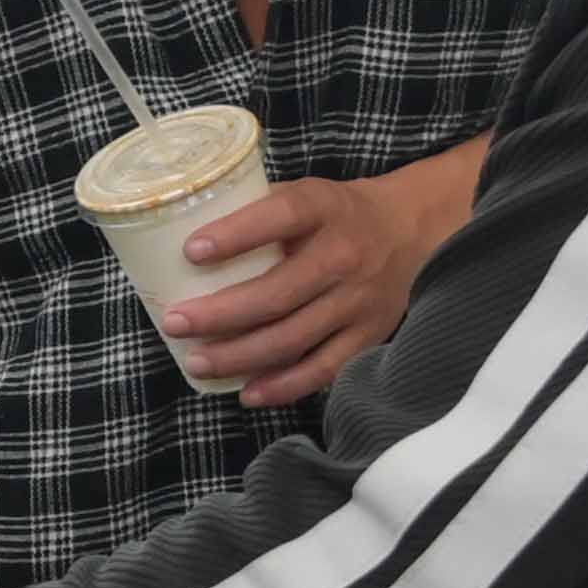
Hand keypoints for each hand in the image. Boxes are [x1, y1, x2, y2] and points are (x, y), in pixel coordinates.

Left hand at [165, 155, 471, 406]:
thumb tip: (178, 234)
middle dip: (219, 314)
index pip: (280, 216)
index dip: (236, 235)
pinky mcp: (368, 335)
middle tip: (176, 322)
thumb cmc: (337, 214)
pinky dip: (283, 386)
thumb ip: (256, 209)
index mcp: (324, 209)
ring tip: (197, 362)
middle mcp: (344, 255)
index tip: (191, 252)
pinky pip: (322, 369)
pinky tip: (247, 393)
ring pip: (293, 337)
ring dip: (239, 356)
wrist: (412, 230)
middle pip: (277, 293)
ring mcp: (358, 300)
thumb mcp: (306, 194)